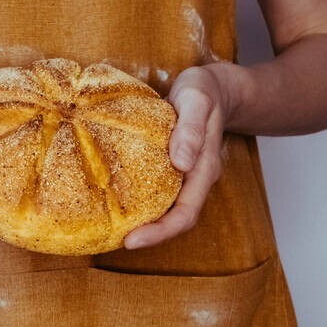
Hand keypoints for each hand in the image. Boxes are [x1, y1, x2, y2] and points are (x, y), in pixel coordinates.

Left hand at [123, 63, 239, 248]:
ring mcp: (185, 175)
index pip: (185, 213)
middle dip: (149, 235)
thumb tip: (181, 163)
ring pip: (167, 208)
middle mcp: (195, 178)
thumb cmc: (203, 91)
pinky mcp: (172, 167)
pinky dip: (141, 201)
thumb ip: (191, 129)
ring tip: (113, 227)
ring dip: (145, 222)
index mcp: (204, 169)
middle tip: (115, 241)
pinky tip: (118, 200)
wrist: (213, 86)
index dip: (161, 231)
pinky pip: (158, 191)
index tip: (132, 240)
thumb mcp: (197, 100)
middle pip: (176, 219)